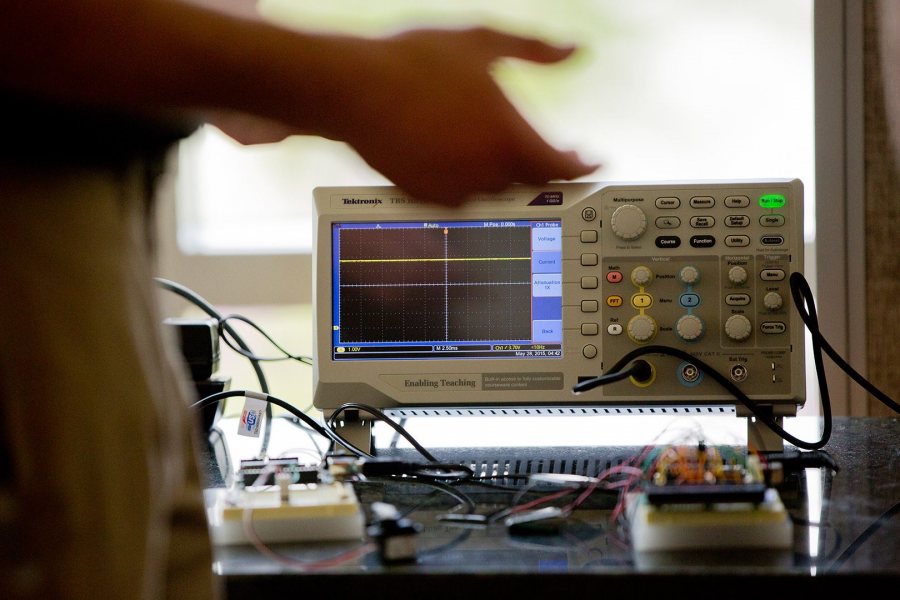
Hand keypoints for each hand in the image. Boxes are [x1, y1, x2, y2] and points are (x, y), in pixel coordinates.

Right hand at [334, 27, 598, 204]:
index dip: (583, 166)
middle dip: (544, 168)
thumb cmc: (415, 61)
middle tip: (549, 153)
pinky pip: (464, 198)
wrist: (353, 89)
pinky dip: (473, 183)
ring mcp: (456, 188)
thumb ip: (536, 49)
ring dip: (508, 175)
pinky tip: (462, 158)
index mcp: (509, 136)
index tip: (590, 161)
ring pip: (498, 191)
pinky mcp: (428, 196)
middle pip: (534, 183)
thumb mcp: (482, 41)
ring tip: (497, 149)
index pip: (563, 167)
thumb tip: (576, 49)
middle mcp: (487, 170)